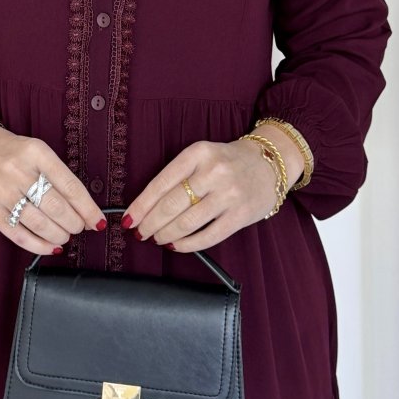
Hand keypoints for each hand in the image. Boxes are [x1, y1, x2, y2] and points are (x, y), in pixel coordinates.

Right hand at [0, 125, 106, 254]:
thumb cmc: (10, 153)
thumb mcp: (36, 152)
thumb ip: (58, 177)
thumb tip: (84, 209)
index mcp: (36, 152)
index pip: (69, 185)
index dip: (87, 208)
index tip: (98, 221)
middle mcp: (18, 171)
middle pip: (56, 206)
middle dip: (74, 223)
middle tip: (79, 227)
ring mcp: (2, 191)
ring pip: (39, 223)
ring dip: (59, 235)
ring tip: (64, 235)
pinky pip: (18, 234)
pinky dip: (38, 245)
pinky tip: (50, 246)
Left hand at [122, 132, 303, 251]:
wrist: (269, 163)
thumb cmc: (227, 162)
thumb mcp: (202, 156)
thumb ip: (177, 176)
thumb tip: (145, 206)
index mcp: (198, 153)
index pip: (161, 183)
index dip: (141, 205)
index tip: (129, 218)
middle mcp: (214, 171)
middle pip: (171, 204)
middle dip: (150, 223)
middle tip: (140, 232)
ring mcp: (229, 194)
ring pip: (187, 222)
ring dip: (166, 234)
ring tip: (157, 238)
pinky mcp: (241, 215)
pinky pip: (208, 236)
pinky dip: (188, 244)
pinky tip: (177, 245)